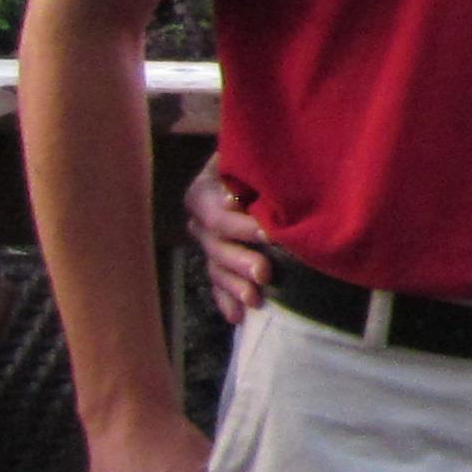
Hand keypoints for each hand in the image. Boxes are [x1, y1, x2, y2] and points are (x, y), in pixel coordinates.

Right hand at [185, 162, 271, 324]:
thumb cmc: (267, 158)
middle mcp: (201, 218)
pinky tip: (238, 317)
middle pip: (215, 244)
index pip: (214, 212)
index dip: (238, 225)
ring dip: (235, 286)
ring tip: (256, 300)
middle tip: (265, 273)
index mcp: (205, 189)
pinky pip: (218, 284)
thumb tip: (253, 185)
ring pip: (216, 268)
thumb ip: (252, 167)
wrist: (269, 167)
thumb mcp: (257, 155)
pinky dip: (228, 300)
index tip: (268, 234)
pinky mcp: (221, 261)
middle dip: (240, 261)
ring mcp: (209, 243)